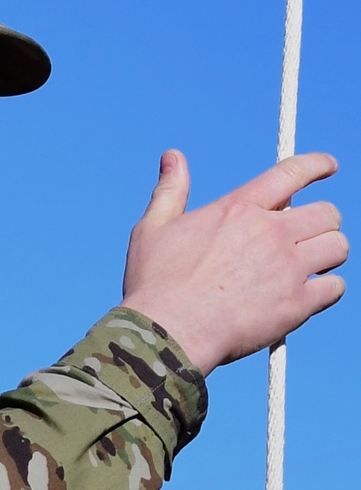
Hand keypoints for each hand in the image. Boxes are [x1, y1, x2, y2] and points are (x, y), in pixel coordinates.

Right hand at [123, 150, 347, 374]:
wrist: (168, 333)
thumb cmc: (155, 284)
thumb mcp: (153, 228)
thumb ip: (170, 190)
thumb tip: (172, 156)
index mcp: (238, 208)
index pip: (292, 173)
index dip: (317, 165)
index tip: (329, 165)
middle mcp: (270, 232)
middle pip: (326, 213)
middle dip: (322, 222)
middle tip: (307, 236)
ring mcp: (288, 267)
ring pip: (337, 247)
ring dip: (328, 254)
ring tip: (311, 266)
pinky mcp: (297, 304)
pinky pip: (335, 288)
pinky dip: (327, 290)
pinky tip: (309, 295)